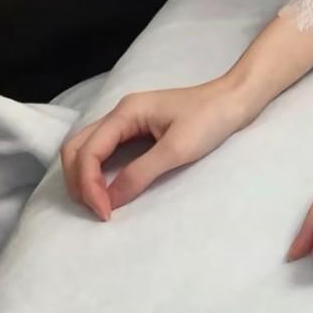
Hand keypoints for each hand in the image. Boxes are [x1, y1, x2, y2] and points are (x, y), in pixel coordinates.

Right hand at [60, 78, 250, 218]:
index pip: (88, 151)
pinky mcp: (137, 129)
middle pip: (77, 147)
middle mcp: (120, 113)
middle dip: (78, 181)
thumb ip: (140, 173)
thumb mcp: (177, 149)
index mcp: (126, 112)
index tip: (105, 213)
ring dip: (84, 177)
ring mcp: (127, 120)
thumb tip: (109, 202)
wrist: (235, 99)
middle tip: (95, 210)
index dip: (88, 185)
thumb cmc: (210, 119)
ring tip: (98, 204)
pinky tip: (107, 189)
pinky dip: (97, 171)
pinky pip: (104, 150)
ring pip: (87, 148)